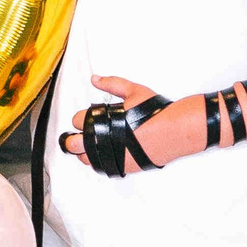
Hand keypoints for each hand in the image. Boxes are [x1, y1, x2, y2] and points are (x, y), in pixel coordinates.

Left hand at [60, 75, 201, 168]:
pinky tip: (105, 154)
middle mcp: (102, 142)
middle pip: (74, 145)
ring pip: (86, 160)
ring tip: (92, 145)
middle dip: (73, 141)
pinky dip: (100, 161)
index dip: (80, 119)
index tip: (84, 119)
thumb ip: (112, 84)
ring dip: (85, 153)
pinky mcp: (122, 167)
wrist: (173, 132)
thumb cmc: (154, 112)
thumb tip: (96, 79)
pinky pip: (102, 168)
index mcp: (101, 122)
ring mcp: (111, 157)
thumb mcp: (132, 92)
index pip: (78, 121)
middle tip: (77, 137)